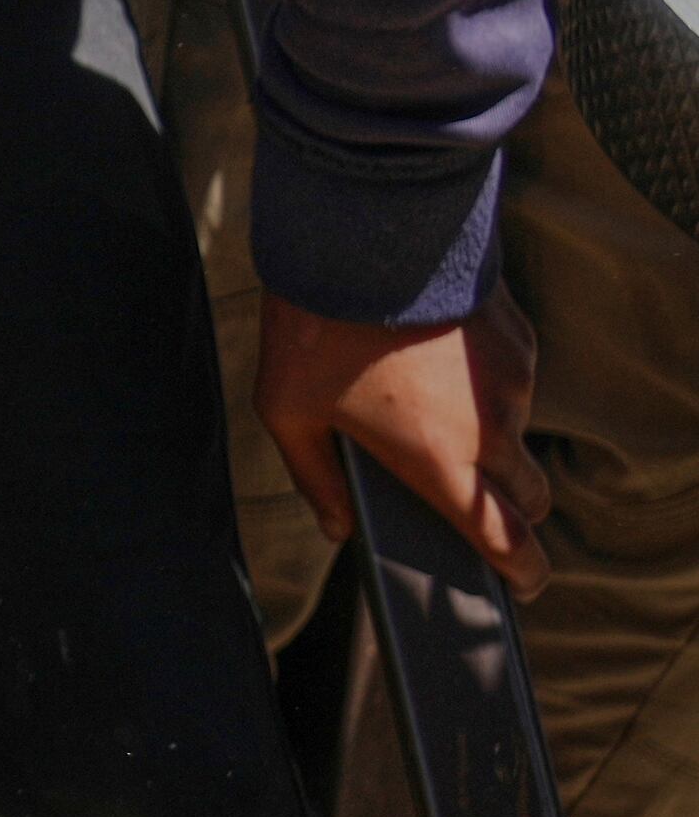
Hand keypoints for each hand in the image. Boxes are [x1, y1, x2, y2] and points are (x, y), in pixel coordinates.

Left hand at [259, 284, 551, 598]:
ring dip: (491, 431)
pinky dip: (485, 380)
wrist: (359, 234)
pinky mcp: (521, 337)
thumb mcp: (286, 407)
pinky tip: (436, 353)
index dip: (523, 571)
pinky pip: (513, 378)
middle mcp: (494, 429)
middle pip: (531, 495)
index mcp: (443, 462)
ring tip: (425, 397)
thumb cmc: (314, 325)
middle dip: (510, 505)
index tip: (522, 581)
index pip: (510, 541)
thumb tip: (337, 526)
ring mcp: (515, 381)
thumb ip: (315, 477)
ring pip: (519, 431)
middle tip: (470, 492)